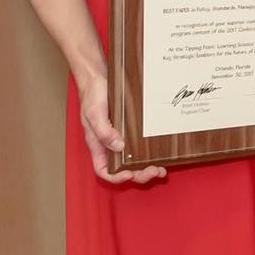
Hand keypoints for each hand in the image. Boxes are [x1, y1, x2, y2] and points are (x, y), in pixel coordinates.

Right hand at [74, 65, 165, 184]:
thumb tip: (118, 147)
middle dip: (139, 174)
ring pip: (134, 159)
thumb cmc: (92, 95)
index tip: (130, 175)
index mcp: (98, 144)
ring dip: (147, 166)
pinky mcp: (131, 128)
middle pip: (123, 168)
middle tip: (156, 171)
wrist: (99, 77)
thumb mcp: (94, 113)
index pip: (103, 170)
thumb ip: (103, 131)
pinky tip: (162, 152)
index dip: (116, 177)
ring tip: (162, 169)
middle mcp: (110, 143)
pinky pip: (141, 144)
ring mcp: (121, 136)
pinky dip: (151, 152)